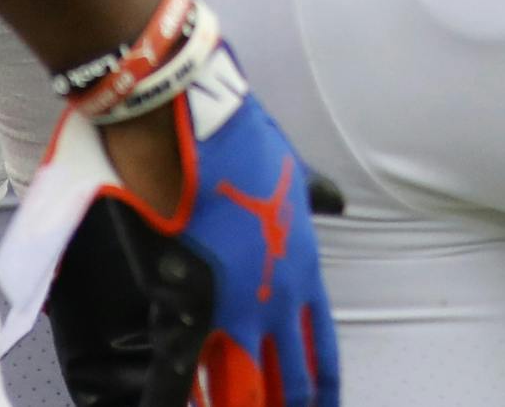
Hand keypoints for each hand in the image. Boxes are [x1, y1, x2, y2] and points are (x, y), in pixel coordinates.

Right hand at [97, 60, 338, 406]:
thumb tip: (335, 203)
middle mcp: (277, 297)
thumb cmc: (245, 144)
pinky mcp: (187, 301)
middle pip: (286, 379)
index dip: (322, 388)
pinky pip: (176, 373)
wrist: (200, 124)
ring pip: (240, 387)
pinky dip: (170, 402)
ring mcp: (236, 305)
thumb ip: (315, 197)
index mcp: (304, 271)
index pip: (321, 348)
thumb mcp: (296, 174)